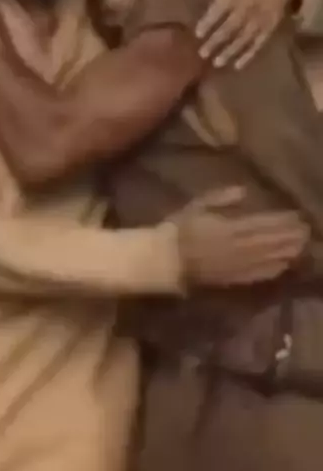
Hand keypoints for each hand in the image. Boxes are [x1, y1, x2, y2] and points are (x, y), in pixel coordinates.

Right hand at [178, 187, 308, 287]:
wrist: (163, 260)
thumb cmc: (177, 230)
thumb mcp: (195, 206)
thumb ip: (220, 198)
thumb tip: (243, 190)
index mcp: (225, 228)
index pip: (260, 224)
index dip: (280, 221)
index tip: (296, 216)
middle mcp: (234, 248)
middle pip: (267, 241)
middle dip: (288, 236)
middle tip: (307, 230)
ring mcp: (233, 266)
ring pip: (265, 258)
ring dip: (285, 252)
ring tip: (302, 246)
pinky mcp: (230, 280)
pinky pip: (255, 275)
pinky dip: (271, 270)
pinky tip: (284, 265)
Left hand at [185, 0, 294, 69]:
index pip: (219, 10)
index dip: (208, 22)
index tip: (197, 34)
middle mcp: (247, 8)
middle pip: (230, 28)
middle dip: (216, 42)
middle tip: (202, 54)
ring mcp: (260, 19)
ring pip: (243, 38)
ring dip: (230, 52)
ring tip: (217, 63)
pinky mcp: (270, 27)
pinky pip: (259, 43)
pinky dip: (249, 55)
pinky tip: (238, 66)